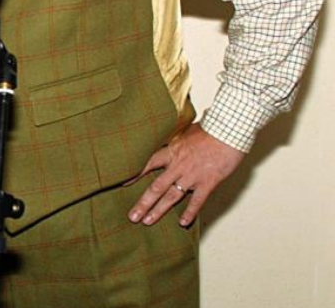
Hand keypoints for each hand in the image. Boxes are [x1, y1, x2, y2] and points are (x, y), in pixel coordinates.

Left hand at [127, 123, 244, 226]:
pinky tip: (183, 223)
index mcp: (171, 151)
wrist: (229, 131)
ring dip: (159, 210)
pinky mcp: (208, 182)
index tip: (122, 185)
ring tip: (147, 221)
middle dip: (143, 203)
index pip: (147, 164)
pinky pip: (197, 201)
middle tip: (132, 216)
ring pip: (171, 196)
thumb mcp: (186, 131)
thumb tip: (168, 140)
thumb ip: (175, 140)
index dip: (134, 175)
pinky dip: (190, 212)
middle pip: (156, 187)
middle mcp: (178, 166)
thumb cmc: (210, 129)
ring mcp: (192, 176)